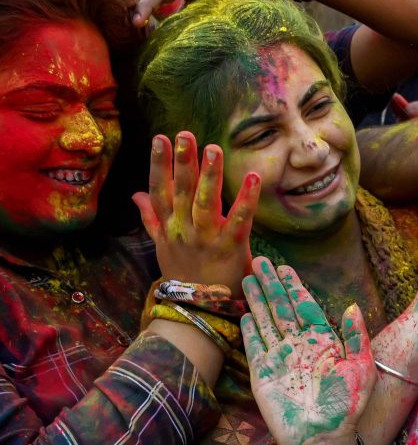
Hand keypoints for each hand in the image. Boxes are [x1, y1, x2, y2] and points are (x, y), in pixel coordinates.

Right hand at [133, 132, 259, 295]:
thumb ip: (151, 217)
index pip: (161, 190)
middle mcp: (184, 230)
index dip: (159, 164)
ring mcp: (207, 239)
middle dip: (183, 161)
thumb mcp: (162, 245)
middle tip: (185, 134)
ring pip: (206, 203)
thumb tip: (135, 194)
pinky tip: (253, 178)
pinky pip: (239, 221)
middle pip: (182, 192)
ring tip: (213, 149)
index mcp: (169, 227)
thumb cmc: (184, 272)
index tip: (159, 138)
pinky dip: (246, 199)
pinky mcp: (231, 247)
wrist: (199, 310)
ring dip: (209, 175)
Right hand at [242, 258, 376, 444]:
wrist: (322, 438)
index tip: (285, 268)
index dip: (295, 287)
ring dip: (258, 299)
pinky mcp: (263, 373)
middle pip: (282, 307)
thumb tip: (353, 306)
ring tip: (249, 277)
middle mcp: (300, 345)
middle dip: (272, 284)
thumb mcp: (361, 367)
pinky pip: (255, 345)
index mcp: (323, 341)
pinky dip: (250, 328)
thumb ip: (356, 336)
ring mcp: (280, 358)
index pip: (306, 306)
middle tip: (261, 261)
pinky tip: (246, 312)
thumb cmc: (346, 406)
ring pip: (266, 320)